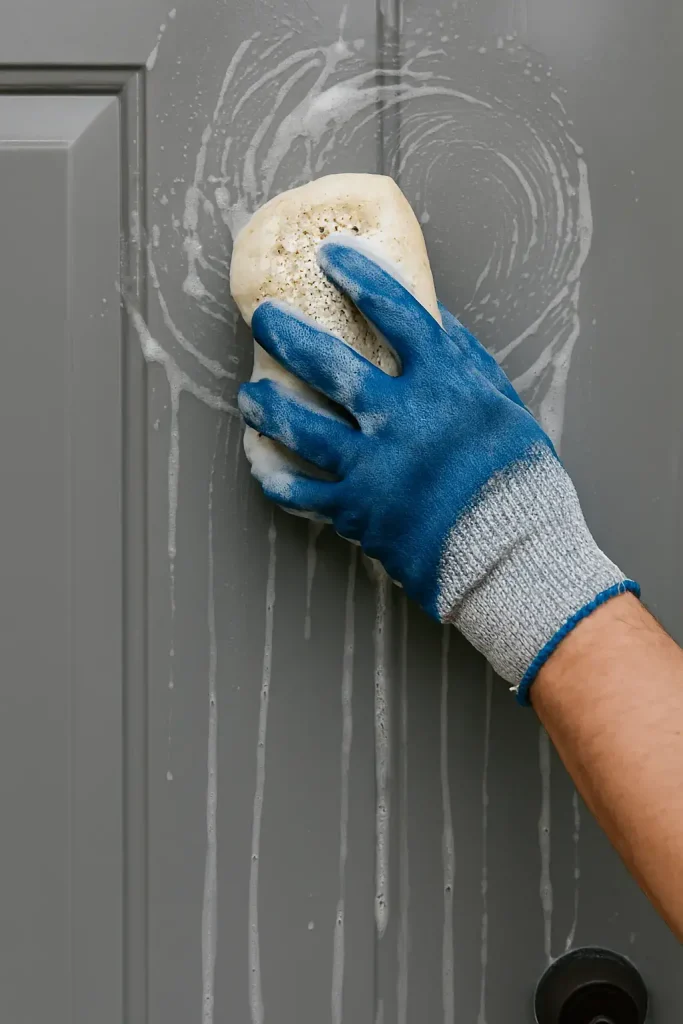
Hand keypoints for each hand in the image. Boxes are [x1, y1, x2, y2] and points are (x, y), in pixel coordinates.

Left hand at [238, 240, 637, 701]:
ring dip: (268, 406)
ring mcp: (373, 466)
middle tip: (263, 319)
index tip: (331, 256)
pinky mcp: (356, 511)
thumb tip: (435, 317)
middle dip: (287, 335)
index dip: (361, 279)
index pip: (397, 313)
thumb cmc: (518, 481)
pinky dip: (278, 478)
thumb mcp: (504, 407)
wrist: (513, 558)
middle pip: (328, 364)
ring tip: (250, 394)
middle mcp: (402, 418)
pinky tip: (263, 464)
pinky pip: (300, 492)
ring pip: (300, 427)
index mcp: (445, 385)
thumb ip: (467, 361)